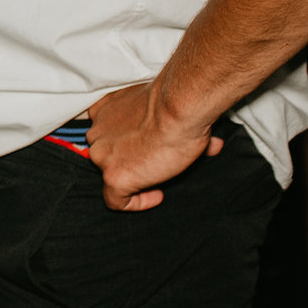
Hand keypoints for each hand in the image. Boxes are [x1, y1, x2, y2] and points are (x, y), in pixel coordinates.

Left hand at [86, 81, 223, 211]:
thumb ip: (171, 126)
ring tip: (161, 177)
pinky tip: (156, 196)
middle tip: (157, 162)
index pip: (106, 133)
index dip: (126, 144)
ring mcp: (102, 156)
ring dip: (135, 178)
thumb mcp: (164, 111)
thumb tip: (211, 143)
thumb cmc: (175, 104)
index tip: (148, 150)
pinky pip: (117, 201)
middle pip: (107, 154)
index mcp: (104, 111)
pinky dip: (136, 203)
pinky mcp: (113, 177)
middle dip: (131, 159)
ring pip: (111, 175)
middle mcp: (97, 133)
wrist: (178, 110)